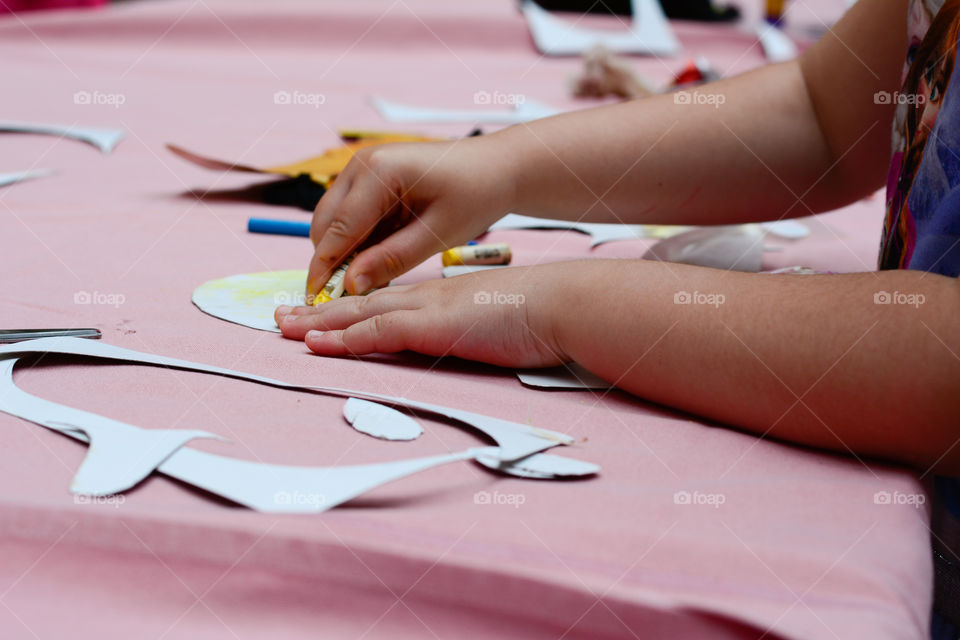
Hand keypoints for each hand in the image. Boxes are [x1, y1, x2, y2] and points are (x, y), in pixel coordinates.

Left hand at [278, 264, 581, 367]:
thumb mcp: (494, 319)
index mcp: (438, 297)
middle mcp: (424, 298)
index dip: (349, 307)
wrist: (560, 302)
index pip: (383, 302)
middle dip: (319, 311)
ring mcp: (427, 309)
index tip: (323, 312)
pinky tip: (319, 344)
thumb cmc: (537, 313)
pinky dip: (346, 338)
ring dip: (319, 322)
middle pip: (360, 302)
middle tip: (282, 315)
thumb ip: (470, 328)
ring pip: (359, 314)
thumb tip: (464, 337)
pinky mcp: (433, 326)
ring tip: (284, 327)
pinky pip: (379, 333)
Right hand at [306, 135, 517, 298]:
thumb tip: (351, 284)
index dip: (324, 268)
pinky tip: (382, 256)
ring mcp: (363, 166)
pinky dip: (359, 239)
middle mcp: (362, 163)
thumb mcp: (437, 234)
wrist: (497, 166)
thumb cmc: (475, 194)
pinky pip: (350, 214)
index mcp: (379, 171)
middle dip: (332, 260)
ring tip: (375, 276)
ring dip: (346, 250)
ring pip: (333, 220)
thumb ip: (391, 259)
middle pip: (325, 223)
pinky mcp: (369, 176)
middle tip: (350, 295)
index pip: (337, 229)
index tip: (316, 299)